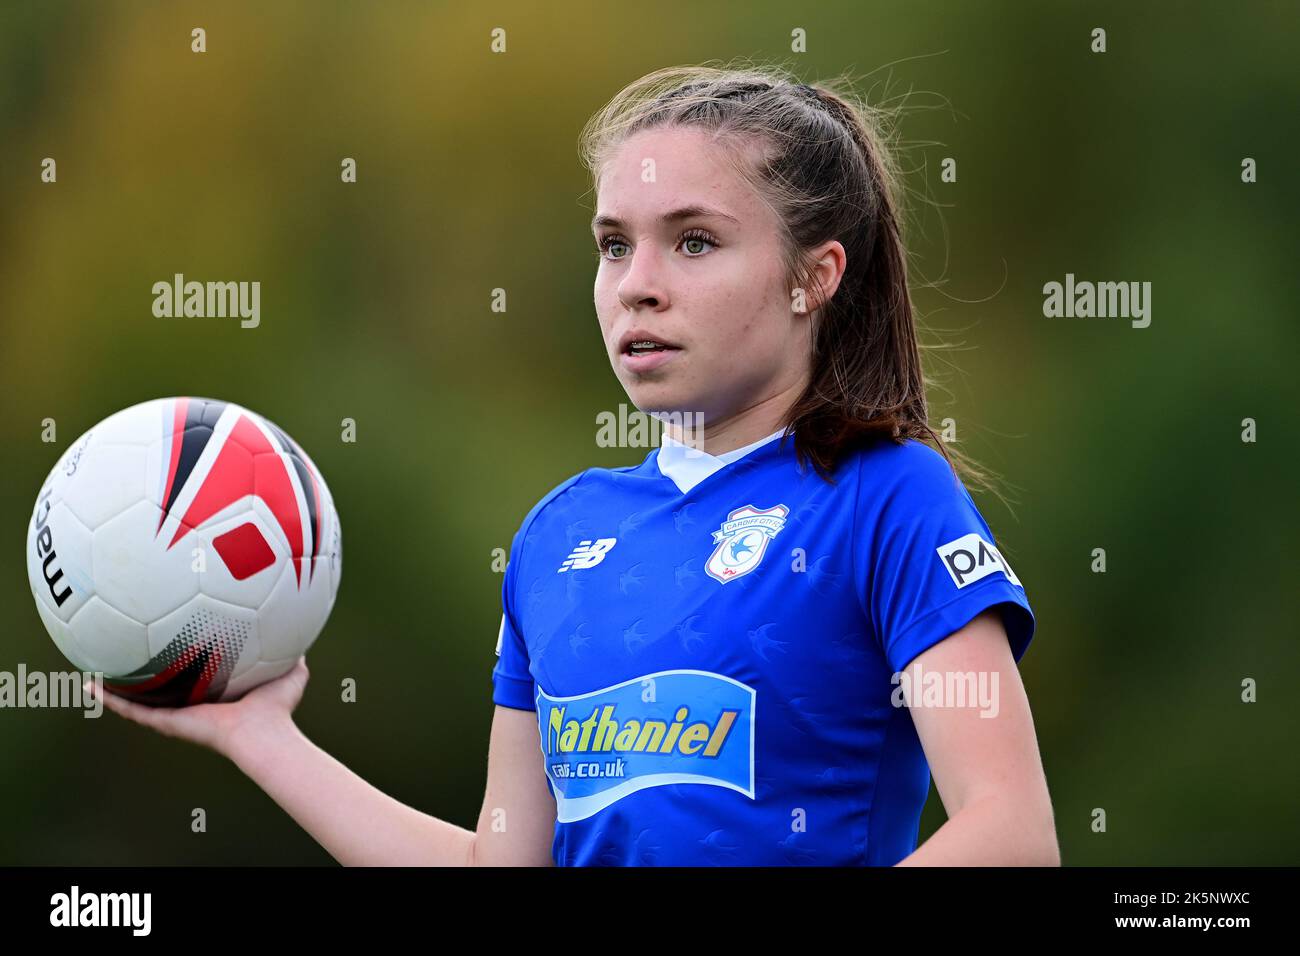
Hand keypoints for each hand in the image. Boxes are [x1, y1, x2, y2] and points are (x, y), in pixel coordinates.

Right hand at [87, 656, 310, 758]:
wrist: (264, 733)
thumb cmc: (278, 709)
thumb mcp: (288, 672)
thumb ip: (292, 653)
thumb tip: (300, 632)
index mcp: (213, 694)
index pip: (191, 676)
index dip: (178, 663)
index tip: (165, 644)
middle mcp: (191, 705)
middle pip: (160, 689)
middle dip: (141, 675)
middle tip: (120, 653)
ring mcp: (176, 715)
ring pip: (137, 700)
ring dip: (114, 688)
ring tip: (91, 671)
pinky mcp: (167, 722)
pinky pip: (132, 710)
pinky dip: (110, 699)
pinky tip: (90, 686)